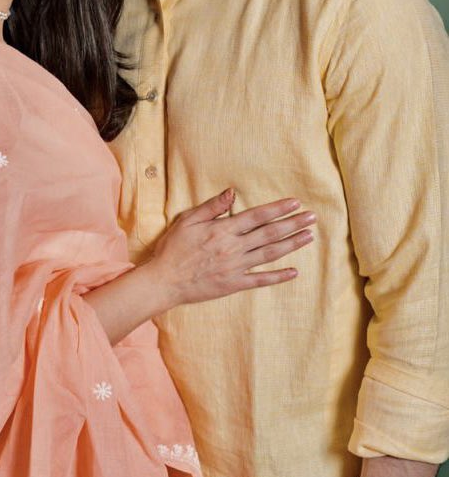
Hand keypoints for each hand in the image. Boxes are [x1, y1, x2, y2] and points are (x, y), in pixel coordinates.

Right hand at [146, 190, 314, 307]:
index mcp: (224, 230)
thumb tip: (232, 193)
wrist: (165, 280)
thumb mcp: (188, 220)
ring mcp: (236, 267)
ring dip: (291, 245)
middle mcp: (234, 248)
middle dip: (292, 224)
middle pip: (269, 233)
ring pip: (270, 254)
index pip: (257, 216)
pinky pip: (260, 280)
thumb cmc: (173, 248)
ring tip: (308, 237)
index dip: (278, 209)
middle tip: (312, 217)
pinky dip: (278, 276)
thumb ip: (212, 207)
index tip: (296, 203)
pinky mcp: (234, 284)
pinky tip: (294, 272)